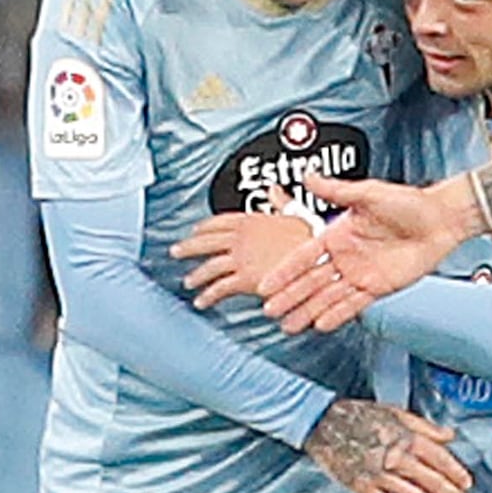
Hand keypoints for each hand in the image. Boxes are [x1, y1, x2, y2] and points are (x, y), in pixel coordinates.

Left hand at [179, 209, 318, 311]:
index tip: (195, 230)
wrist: (315, 260)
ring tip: (189, 282)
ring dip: (197, 275)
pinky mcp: (244, 278)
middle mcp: (241, 238)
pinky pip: (220, 288)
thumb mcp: (297, 215)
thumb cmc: (310, 239)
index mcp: (251, 220)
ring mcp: (241, 258)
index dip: (205, 226)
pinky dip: (208, 296)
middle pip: (206, 242)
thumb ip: (281, 203)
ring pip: (209, 266)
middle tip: (176, 251)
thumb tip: (274, 190)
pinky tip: (202, 301)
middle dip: (188, 247)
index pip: (219, 221)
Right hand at [274, 173, 483, 331]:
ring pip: (328, 296)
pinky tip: (320, 324)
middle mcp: (346, 256)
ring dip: (308, 311)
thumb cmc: (409, 202)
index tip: (266, 284)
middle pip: (311, 281)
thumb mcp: (369, 193)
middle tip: (269, 310)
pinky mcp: (378, 287)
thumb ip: (336, 190)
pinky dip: (337, 314)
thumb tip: (308, 176)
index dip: (284, 270)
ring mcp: (360, 274)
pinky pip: (353, 304)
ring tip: (289, 325)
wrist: (441, 220)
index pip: (304, 255)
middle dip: (290, 296)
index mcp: (338, 233)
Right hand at [309, 396, 468, 492]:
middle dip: (448, 492)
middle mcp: (394, 456)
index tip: (466, 482)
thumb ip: (424, 426)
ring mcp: (377, 473)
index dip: (455, 471)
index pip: (438, 457)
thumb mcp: (395, 412)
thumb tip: (450, 435)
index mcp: (405, 436)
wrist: (323, 422)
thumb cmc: (360, 415)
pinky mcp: (361, 486)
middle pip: (429, 478)